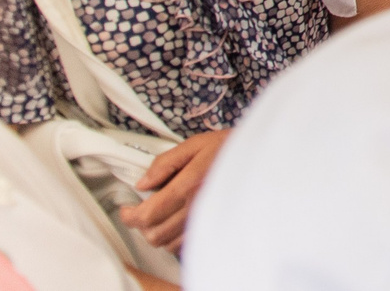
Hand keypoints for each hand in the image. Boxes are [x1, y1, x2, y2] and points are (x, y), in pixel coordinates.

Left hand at [121, 128, 228, 249]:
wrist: (263, 156)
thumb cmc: (229, 147)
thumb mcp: (195, 144)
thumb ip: (165, 163)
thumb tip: (143, 183)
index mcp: (188, 186)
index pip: (147, 215)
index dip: (129, 216)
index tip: (127, 208)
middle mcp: (196, 208)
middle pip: (154, 235)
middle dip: (142, 226)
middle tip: (143, 211)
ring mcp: (207, 220)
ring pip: (168, 244)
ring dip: (158, 233)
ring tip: (161, 216)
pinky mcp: (215, 226)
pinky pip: (185, 245)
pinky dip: (174, 239)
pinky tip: (177, 222)